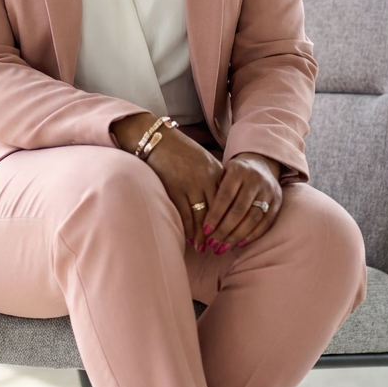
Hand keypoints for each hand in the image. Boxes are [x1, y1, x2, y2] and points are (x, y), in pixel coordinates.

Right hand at [110, 113, 223, 246]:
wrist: (157, 138)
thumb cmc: (181, 151)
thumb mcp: (204, 161)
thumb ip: (214, 180)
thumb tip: (221, 202)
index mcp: (217, 172)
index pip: (228, 201)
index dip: (229, 220)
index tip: (231, 234)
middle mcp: (206, 179)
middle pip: (217, 212)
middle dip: (218, 232)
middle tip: (219, 248)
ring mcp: (190, 184)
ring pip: (201, 216)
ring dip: (202, 235)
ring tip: (204, 248)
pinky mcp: (174, 188)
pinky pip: (184, 213)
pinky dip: (188, 228)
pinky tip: (189, 237)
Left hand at [202, 153, 281, 251]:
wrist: (261, 165)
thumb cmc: (234, 174)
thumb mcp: (221, 174)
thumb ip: (213, 192)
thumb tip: (198, 222)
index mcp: (238, 171)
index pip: (225, 196)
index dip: (215, 215)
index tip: (204, 231)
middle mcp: (255, 179)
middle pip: (239, 210)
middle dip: (224, 230)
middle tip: (212, 244)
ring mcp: (269, 190)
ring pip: (253, 218)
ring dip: (236, 237)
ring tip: (222, 248)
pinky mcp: (278, 201)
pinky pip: (266, 223)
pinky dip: (252, 236)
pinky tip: (239, 244)